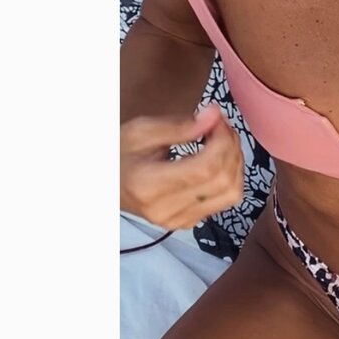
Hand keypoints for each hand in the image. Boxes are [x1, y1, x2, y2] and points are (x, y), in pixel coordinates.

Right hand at [120, 104, 244, 228]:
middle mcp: (165, 210)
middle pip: (223, 180)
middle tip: (220, 125)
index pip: (206, 167)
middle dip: (231, 147)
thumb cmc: (118, 154)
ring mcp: (178, 221)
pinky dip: (230, 176)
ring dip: (235, 162)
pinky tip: (217, 159)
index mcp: (149, 186)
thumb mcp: (140, 131)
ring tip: (220, 140)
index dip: (222, 140)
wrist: (103, 184)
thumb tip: (214, 115)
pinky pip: (225, 201)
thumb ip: (179, 125)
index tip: (217, 119)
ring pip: (231, 193)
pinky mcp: (187, 223)